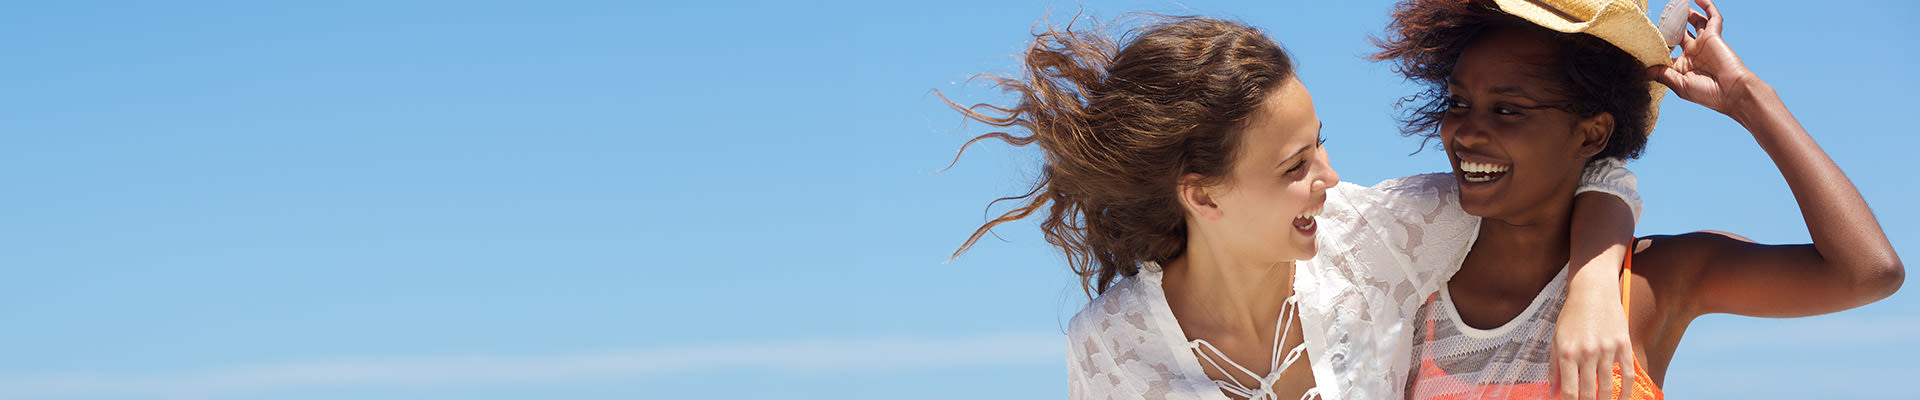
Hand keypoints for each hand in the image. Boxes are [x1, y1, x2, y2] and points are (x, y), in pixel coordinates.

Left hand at [1551, 270, 1634, 399]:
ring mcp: (1607, 349)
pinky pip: (1628, 374)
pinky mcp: (1624, 344)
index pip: (1569, 390)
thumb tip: (1553, 393)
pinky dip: (1626, 392)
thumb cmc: (1571, 316)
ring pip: (1608, 387)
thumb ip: (1554, 367)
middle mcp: (1586, 352)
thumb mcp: (1556, 339)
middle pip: (1588, 392)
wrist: (1593, 290)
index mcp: (1567, 352)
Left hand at [1648, 0, 1758, 115]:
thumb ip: (1662, 75)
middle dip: (1671, 24)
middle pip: (1680, 33)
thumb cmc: (1707, 93)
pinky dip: (1707, 6)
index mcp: (1683, 65)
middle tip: (1662, 16)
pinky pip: (1712, 17)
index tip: (1646, 39)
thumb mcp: (1680, 85)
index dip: (1659, 44)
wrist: (1732, 92)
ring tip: (1677, 4)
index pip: (1668, 50)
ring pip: (1694, 22)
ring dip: (1687, 13)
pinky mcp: (1714, 36)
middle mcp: (1693, 52)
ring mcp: (1704, 43)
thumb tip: (1645, 70)